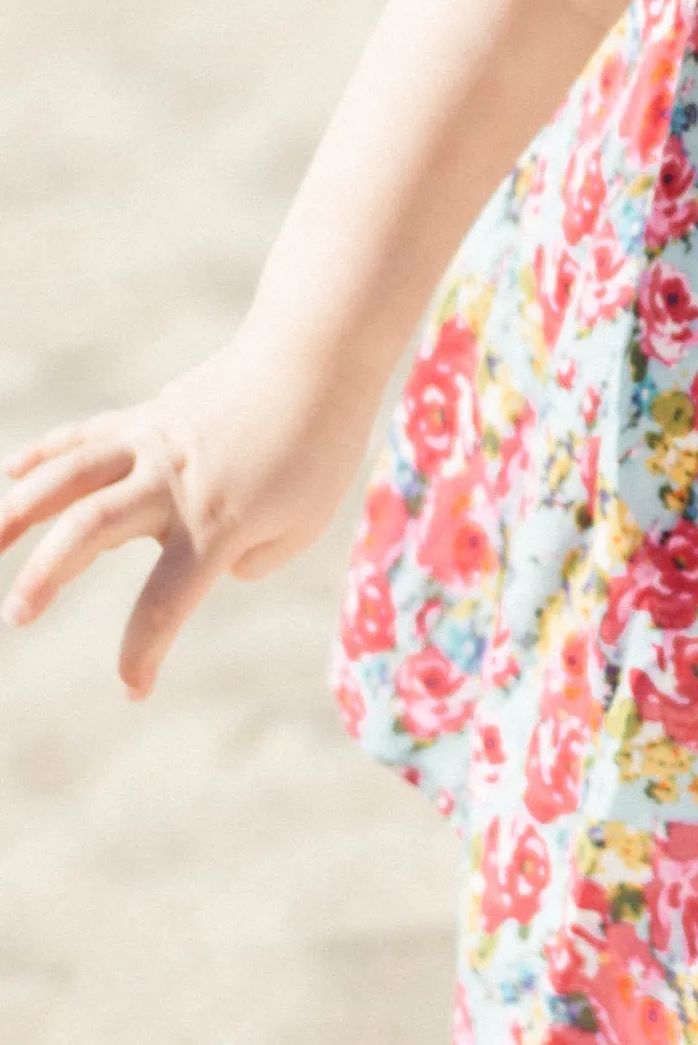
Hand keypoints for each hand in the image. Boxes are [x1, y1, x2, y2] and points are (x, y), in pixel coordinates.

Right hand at [0, 344, 366, 696]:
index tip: (133, 689)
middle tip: (15, 617)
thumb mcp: (302, 523)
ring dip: (18, 511)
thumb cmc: (319, 445)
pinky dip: (43, 454)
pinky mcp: (146, 416)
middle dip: (47, 575)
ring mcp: (151, 443)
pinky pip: (83, 435)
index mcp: (214, 522)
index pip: (166, 600)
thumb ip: (252, 559)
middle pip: (90, 527)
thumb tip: (211, 564)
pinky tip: (9, 475)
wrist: (316, 356)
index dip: (143, 649)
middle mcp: (171, 482)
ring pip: (68, 476)